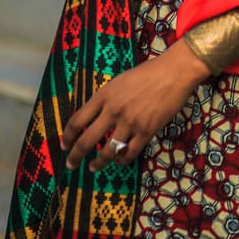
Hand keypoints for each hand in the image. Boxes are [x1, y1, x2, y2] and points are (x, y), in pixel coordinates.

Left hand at [61, 38, 207, 172]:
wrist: (174, 71)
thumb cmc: (148, 72)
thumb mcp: (120, 81)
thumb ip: (107, 99)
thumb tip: (95, 117)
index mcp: (104, 95)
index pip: (78, 120)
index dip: (67, 136)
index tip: (64, 145)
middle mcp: (113, 110)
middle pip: (87, 140)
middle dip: (75, 156)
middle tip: (71, 165)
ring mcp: (130, 122)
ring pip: (107, 151)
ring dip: (98, 163)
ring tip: (94, 167)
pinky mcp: (146, 131)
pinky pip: (129, 153)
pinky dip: (122, 160)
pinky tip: (119, 160)